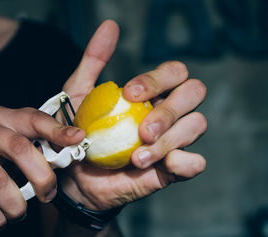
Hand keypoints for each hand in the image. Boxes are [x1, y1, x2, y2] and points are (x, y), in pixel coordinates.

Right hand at [0, 107, 84, 230]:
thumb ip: (37, 152)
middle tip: (48, 195)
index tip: (77, 138)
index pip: (32, 118)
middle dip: (41, 177)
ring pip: (1, 182)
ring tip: (16, 213)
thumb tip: (72, 150)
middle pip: (20, 148)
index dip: (56, 130)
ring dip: (15, 206)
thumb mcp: (15, 160)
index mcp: (0, 117)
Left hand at [60, 20, 206, 209]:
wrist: (74, 176)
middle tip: (142, 128)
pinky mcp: (170, 170)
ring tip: (137, 156)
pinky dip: (186, 163)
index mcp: (151, 93)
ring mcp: (171, 140)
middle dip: (169, 109)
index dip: (158, 79)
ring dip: (169, 140)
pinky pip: (196, 163)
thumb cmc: (78, 132)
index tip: (129, 93)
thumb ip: (94, 61)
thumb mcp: (78, 94)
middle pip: (194, 93)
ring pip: (196, 125)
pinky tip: (160, 166)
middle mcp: (166, 113)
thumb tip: (110, 25)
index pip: (174, 73)